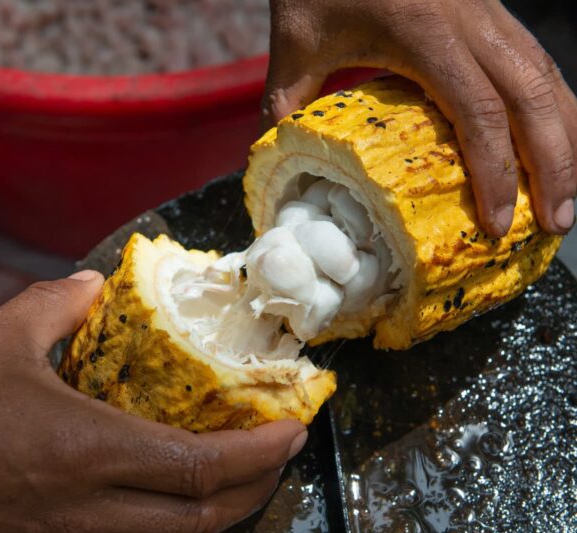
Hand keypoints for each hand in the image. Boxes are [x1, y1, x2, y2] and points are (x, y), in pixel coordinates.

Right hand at [0, 272, 306, 532]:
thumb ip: (54, 308)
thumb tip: (91, 287)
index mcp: (86, 451)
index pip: (202, 465)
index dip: (259, 453)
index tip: (293, 432)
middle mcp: (85, 512)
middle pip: (201, 517)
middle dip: (254, 488)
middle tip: (278, 456)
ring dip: (215, 519)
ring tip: (238, 486)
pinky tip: (167, 516)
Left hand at [264, 0, 576, 236]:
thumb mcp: (294, 44)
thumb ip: (284, 105)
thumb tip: (271, 163)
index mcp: (424, 32)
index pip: (477, 114)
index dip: (495, 175)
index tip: (497, 224)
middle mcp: (472, 20)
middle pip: (533, 100)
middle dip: (554, 167)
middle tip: (557, 224)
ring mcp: (490, 11)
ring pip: (548, 78)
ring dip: (567, 141)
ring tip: (567, 197)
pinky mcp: (493, 11)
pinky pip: (538, 63)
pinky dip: (555, 108)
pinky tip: (558, 144)